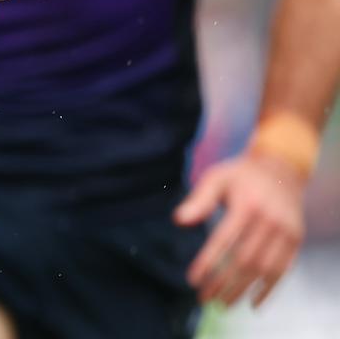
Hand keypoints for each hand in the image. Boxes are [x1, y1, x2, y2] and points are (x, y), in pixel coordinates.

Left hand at [174, 152, 305, 306]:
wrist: (280, 169)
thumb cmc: (240, 176)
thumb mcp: (216, 178)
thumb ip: (199, 200)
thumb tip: (178, 220)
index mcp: (247, 205)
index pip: (224, 240)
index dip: (208, 263)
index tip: (193, 280)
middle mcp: (269, 220)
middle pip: (244, 260)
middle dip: (223, 283)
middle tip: (205, 298)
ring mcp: (286, 231)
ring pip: (264, 269)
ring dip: (243, 290)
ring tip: (224, 304)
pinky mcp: (295, 239)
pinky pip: (284, 270)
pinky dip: (269, 289)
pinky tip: (253, 303)